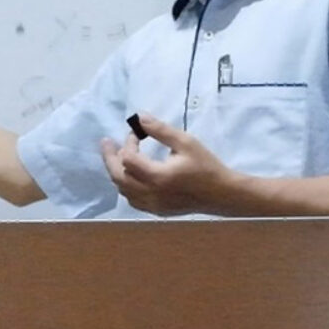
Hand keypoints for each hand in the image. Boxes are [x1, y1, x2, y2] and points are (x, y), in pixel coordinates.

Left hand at [100, 113, 241, 215]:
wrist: (222, 194)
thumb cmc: (206, 166)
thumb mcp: (185, 142)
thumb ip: (160, 130)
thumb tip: (140, 117)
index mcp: (158, 177)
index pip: (128, 159)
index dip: (128, 142)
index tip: (136, 133)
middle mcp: (151, 194)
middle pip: (118, 177)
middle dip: (110, 158)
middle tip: (106, 143)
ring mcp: (153, 205)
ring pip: (123, 190)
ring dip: (117, 172)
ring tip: (117, 156)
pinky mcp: (157, 211)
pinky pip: (133, 200)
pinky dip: (126, 186)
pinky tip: (130, 175)